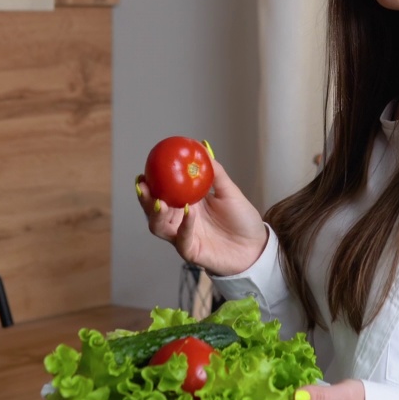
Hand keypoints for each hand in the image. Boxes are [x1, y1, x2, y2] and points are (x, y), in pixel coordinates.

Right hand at [136, 157, 267, 275]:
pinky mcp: (192, 252)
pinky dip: (185, 225)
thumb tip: (203, 147)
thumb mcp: (229, 191)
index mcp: (186, 204)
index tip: (144, 172)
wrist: (255, 246)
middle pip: (154, 211)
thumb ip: (215, 172)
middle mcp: (180, 220)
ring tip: (159, 202)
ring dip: (157, 214)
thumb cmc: (241, 219)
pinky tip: (188, 212)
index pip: (162, 194)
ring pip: (160, 228)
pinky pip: (182, 239)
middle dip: (145, 199)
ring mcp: (183, 237)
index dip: (150, 185)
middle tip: (143, 186)